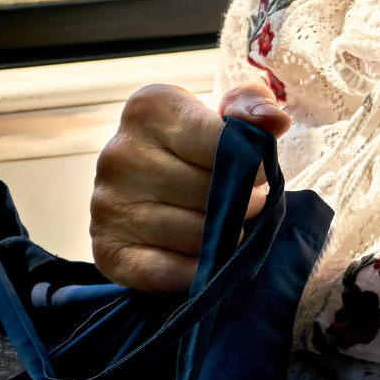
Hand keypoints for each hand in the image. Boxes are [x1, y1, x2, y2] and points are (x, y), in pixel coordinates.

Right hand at [90, 83, 287, 292]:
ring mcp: (105, 204)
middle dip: (241, 203)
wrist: (157, 184)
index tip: (261, 172)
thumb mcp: (229, 112)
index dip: (253, 164)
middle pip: (207, 192)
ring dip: (223, 238)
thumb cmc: (202, 144)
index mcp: (148, 110)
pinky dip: (194, 274)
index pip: (221, 143)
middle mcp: (118, 154)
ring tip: (228, 226)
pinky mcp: (106, 249)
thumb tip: (274, 120)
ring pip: (192, 234)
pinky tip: (209, 264)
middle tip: (247, 205)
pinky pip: (161, 272)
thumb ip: (253, 105)